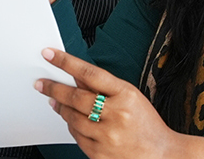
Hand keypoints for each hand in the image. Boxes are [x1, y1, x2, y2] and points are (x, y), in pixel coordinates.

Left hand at [35, 47, 203, 158]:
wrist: (162, 155)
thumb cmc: (147, 124)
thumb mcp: (131, 97)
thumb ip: (103, 86)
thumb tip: (75, 74)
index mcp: (126, 96)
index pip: (90, 74)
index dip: (66, 62)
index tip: (49, 54)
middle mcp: (117, 116)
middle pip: (76, 98)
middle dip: (54, 88)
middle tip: (41, 83)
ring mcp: (108, 138)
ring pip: (72, 119)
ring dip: (60, 108)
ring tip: (54, 102)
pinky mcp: (100, 155)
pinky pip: (76, 137)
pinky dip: (71, 127)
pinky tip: (72, 121)